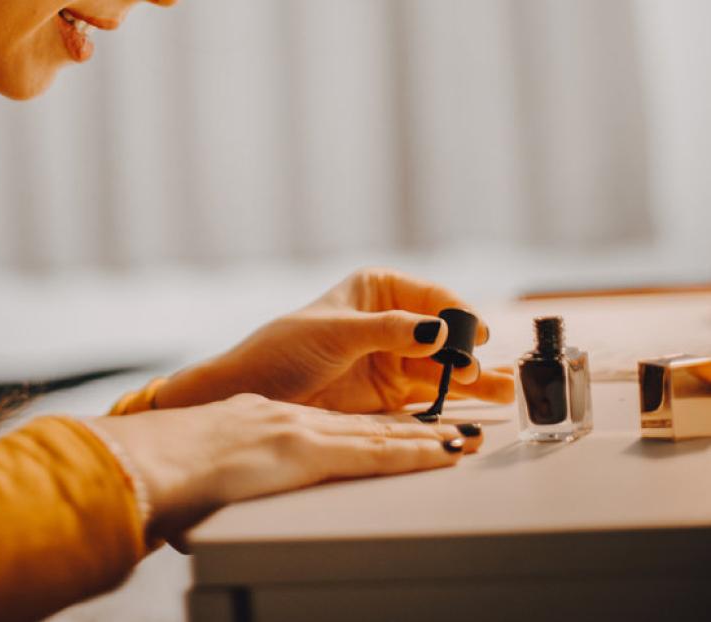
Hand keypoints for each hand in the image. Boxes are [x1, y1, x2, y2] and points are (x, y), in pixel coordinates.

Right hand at [91, 393, 481, 543]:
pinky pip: (374, 452)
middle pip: (363, 425)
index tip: (398, 431)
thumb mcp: (197, 466)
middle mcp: (288, 419)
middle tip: (449, 428)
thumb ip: (218, 474)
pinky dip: (414, 451)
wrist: (151, 460)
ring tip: (463, 439)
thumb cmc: (162, 470)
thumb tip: (210, 502)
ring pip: (379, 434)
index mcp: (262, 421)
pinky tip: (442, 452)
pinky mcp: (309, 451)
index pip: (331, 427)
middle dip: (409, 429)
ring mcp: (300, 432)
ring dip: (426, 438)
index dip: (368, 429)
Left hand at [156, 268, 513, 412]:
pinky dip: (458, 397)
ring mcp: (395, 356)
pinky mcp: (392, 391)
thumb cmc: (284, 348)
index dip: (456, 315)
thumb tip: (437, 330)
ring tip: (505, 390)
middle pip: (444, 333)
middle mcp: (394, 320)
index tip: (472, 334)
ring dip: (473, 376)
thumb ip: (389, 330)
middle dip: (468, 350)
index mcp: (379, 289)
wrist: (253, 391)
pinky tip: (485, 401)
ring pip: (445, 364)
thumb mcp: (336, 331)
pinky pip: (433, 391)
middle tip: (482, 370)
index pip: (431, 297)